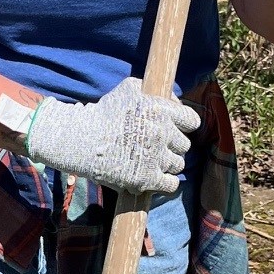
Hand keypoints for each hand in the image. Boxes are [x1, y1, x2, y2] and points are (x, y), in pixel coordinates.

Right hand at [25, 77, 199, 195]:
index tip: (174, 129)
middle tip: (155, 145)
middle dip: (171, 145)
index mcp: (162, 111)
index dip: (183, 126)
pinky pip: (171, 184)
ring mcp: (156, 158)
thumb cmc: (103, 112)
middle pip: (184, 145)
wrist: (82, 139)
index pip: (192, 121)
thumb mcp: (129, 89)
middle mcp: (163, 134)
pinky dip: (165, 182)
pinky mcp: (148, 179)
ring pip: (178, 164)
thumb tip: (173, 98)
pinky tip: (155, 177)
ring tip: (150, 160)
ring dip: (167, 163)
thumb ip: (154, 91)